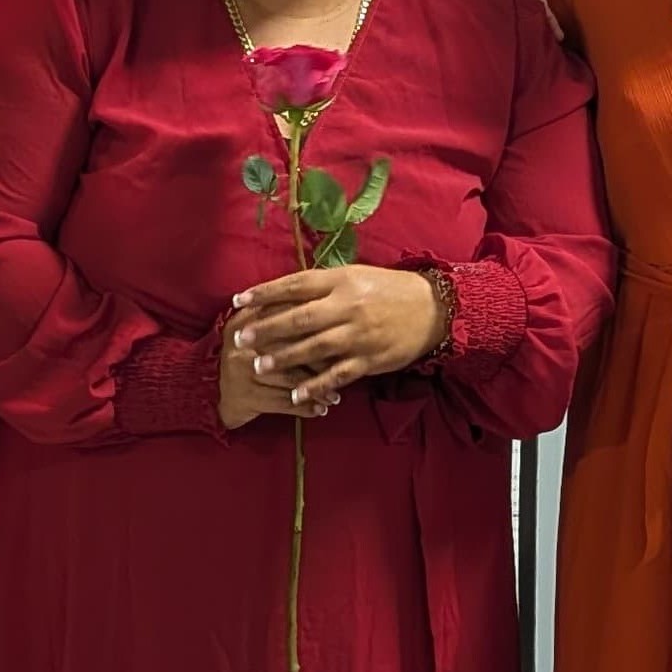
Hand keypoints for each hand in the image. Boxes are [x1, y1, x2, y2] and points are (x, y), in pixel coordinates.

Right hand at [217, 320, 337, 430]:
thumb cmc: (241, 355)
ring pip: (292, 379)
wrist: (205, 388)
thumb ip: (278, 313)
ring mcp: (243, 371)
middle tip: (344, 369)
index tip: (340, 336)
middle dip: (323, 362)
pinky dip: (304, 408)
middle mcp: (244, 343)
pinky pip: (283, 403)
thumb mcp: (252, 328)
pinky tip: (319, 410)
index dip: (318, 328)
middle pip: (293, 349)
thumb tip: (322, 305)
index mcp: (248, 318)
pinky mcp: (246, 397)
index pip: (289, 317)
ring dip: (318, 389)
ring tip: (335, 396)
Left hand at [229, 264, 445, 402]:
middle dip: (267, 329)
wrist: (432, 309)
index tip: (239, 300)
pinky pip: (338, 375)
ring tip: (258, 366)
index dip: (265, 292)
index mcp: (341, 281)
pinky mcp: (370, 359)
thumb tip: (284, 291)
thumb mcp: (356, 276)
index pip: (296, 285)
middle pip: (300, 318)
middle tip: (240, 339)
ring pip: (315, 348)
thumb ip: (323, 285)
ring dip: (284, 358)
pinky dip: (316, 386)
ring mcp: (359, 335)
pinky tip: (297, 395)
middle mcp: (348, 306)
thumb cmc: (388, 290)